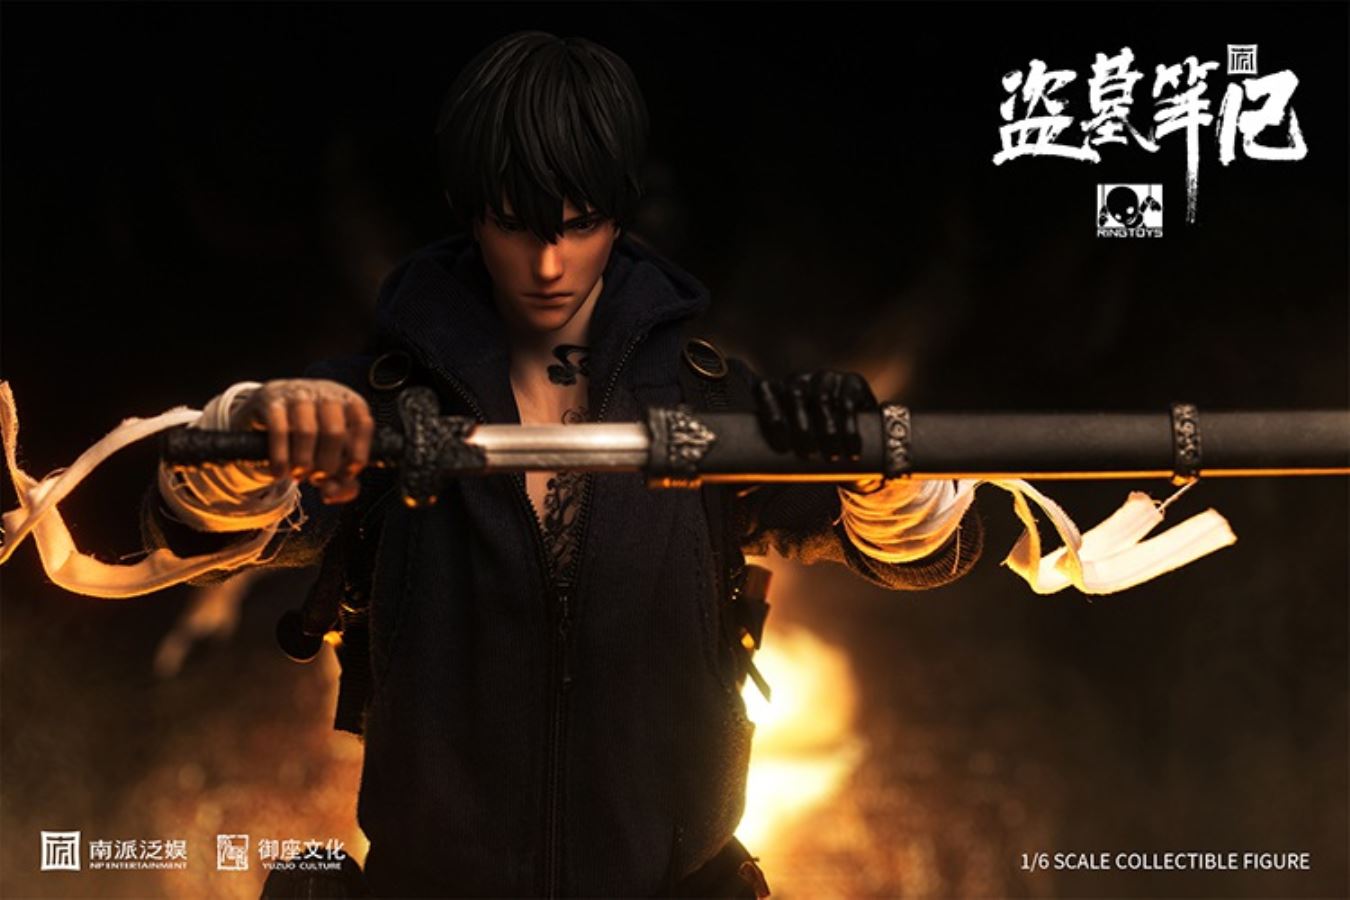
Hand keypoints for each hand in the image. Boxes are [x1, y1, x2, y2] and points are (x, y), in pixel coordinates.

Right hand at [231, 379, 374, 503]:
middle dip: (327, 465)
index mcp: (348, 401)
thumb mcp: (331, 452)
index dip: (358, 454)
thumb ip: (341, 479)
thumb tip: (333, 493)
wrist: (269, 408)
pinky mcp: (272, 401)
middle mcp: (326, 393)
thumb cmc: (310, 432)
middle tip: (316, 478)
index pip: (363, 425)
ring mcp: (298, 394)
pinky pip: (279, 431)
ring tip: (298, 475)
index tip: (347, 473)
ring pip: (307, 431)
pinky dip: (281, 458)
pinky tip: (279, 472)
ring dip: (303, 462)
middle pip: (335, 432)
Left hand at [752, 371, 877, 460]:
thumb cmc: (808, 451)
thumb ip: (762, 468)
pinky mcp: (853, 383)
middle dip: (800, 426)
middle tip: (807, 455)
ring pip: (823, 398)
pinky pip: (848, 402)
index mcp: (777, 392)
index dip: (770, 414)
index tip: (780, 447)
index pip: (765, 390)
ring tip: (830, 457)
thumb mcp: (786, 457)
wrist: (848, 448)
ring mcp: (827, 378)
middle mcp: (800, 380)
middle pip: (794, 393)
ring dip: (827, 430)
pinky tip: (851, 450)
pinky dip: (849, 429)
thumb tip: (736, 491)